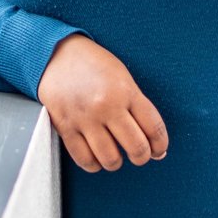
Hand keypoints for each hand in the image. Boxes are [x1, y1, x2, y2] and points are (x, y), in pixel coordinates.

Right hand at [37, 33, 169, 173]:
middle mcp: (107, 106)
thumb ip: (137, 107)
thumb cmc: (94, 65)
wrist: (57, 53)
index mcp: (126, 90)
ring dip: (117, 162)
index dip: (160, 145)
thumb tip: (153, 143)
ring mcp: (85, 118)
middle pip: (137, 148)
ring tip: (115, 154)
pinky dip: (94, 164)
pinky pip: (85, 159)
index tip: (158, 151)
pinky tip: (96, 156)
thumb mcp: (122, 77)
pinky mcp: (65, 126)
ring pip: (111, 159)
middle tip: (138, 155)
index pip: (154, 128)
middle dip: (142, 157)